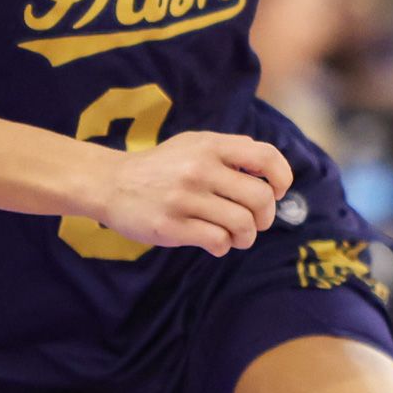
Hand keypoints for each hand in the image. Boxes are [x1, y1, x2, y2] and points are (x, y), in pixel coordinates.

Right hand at [91, 133, 293, 257]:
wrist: (110, 184)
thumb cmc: (160, 167)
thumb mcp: (192, 145)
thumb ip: (229, 151)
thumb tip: (272, 171)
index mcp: (209, 146)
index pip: (265, 157)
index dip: (282, 178)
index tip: (277, 191)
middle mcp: (199, 169)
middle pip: (260, 198)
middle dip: (265, 217)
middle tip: (255, 222)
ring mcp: (184, 198)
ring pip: (242, 224)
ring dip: (246, 237)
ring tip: (236, 236)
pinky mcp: (171, 226)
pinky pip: (218, 242)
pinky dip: (224, 247)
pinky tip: (215, 243)